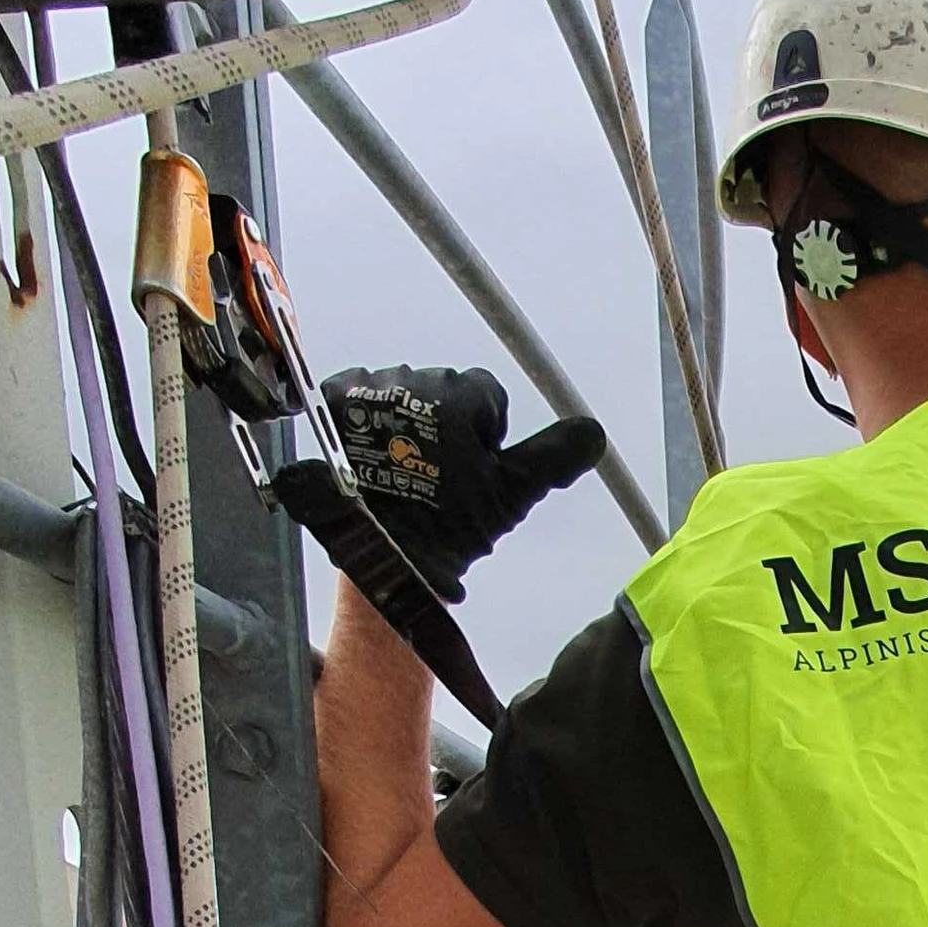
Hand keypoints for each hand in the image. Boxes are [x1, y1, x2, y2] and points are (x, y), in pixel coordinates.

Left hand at [276, 366, 603, 610]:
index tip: (470, 470)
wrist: (368, 547)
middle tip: (437, 477)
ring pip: (405, 392)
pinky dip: (368, 418)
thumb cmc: (442, 525)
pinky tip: (370, 454)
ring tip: (400, 469)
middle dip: (444, 425)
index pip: (487, 392)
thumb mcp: (507, 497)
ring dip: (406, 422)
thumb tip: (594, 432)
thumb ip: (552, 458)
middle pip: (444, 390)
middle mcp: (414, 378)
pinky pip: (362, 391)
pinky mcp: (333, 397)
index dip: (484, 434)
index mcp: (461, 395)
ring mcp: (370, 385)